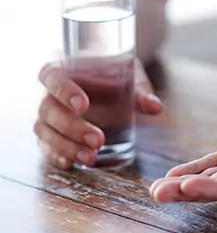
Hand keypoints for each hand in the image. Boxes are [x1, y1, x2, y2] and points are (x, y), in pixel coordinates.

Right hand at [34, 58, 161, 169]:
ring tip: (91, 158)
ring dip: (67, 146)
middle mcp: (50, 92)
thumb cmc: (113, 75)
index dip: (64, 90)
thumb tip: (155, 107)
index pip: (53, 76)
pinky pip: (46, 146)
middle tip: (98, 140)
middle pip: (49, 109)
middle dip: (72, 127)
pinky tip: (72, 163)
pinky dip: (57, 155)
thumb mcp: (129, 76)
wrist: (108, 81)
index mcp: (63, 69)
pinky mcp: (52, 133)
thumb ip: (140, 91)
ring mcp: (49, 115)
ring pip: (45, 131)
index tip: (83, 105)